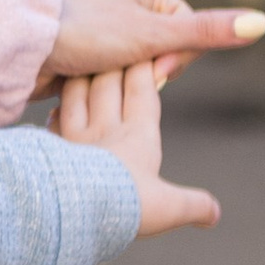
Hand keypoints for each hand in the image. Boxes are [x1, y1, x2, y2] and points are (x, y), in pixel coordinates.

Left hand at [46, 0, 264, 89]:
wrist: (20, 46)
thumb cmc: (84, 33)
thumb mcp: (152, 35)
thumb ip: (206, 31)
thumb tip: (261, 22)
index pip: (187, 32)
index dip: (172, 58)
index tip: (145, 64)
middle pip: (163, 50)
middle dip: (146, 70)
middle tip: (118, 71)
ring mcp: (105, 20)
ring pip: (137, 65)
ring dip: (123, 78)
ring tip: (95, 73)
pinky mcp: (86, 43)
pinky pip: (112, 71)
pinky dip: (104, 81)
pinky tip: (86, 81)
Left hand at [51, 59, 218, 237]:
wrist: (75, 212)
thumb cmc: (126, 207)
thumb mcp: (169, 208)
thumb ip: (194, 206)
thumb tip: (215, 213)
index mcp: (137, 136)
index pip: (142, 92)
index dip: (146, 70)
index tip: (149, 51)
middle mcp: (105, 129)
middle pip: (108, 85)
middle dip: (115, 65)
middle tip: (116, 52)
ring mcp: (73, 137)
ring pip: (76, 95)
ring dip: (82, 81)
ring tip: (84, 72)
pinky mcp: (49, 149)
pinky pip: (52, 122)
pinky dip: (55, 113)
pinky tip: (55, 113)